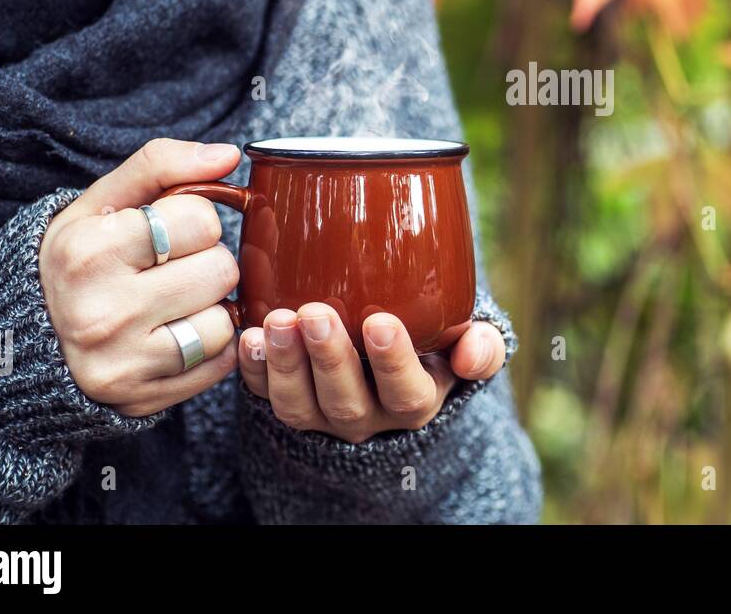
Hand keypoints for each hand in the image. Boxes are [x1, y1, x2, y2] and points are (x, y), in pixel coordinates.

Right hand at [39, 138, 241, 416]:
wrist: (30, 337)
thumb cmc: (81, 258)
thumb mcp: (102, 202)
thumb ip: (162, 164)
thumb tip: (229, 155)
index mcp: (88, 252)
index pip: (201, 219)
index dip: (195, 220)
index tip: (167, 232)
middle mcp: (101, 312)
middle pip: (221, 270)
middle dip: (207, 262)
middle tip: (172, 269)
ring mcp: (122, 362)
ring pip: (225, 322)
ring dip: (212, 308)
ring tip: (174, 303)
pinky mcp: (143, 399)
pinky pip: (221, 363)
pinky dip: (211, 347)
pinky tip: (176, 333)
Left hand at [239, 307, 505, 442]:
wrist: (387, 357)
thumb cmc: (432, 341)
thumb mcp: (464, 344)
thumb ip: (481, 346)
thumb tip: (472, 354)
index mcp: (415, 400)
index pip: (406, 393)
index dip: (392, 362)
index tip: (380, 322)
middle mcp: (368, 416)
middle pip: (346, 402)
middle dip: (329, 358)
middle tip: (316, 314)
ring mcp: (322, 415)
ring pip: (299, 407)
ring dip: (286, 364)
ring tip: (277, 321)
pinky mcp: (288, 402)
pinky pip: (264, 397)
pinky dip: (253, 371)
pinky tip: (249, 337)